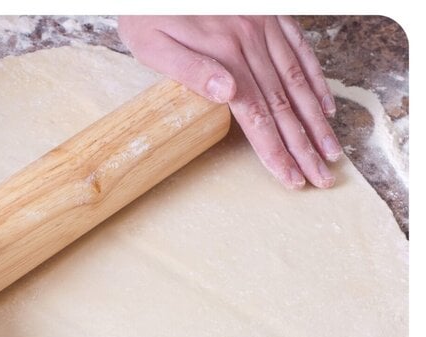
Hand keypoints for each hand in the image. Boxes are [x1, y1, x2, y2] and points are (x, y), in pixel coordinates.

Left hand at [118, 16, 341, 189]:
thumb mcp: (153, 44)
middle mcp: (250, 41)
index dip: (274, 149)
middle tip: (320, 177)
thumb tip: (228, 93)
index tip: (290, 177)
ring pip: (297, 81)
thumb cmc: (148, 14)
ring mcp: (264, 27)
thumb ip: (190, 69)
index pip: (256, 114)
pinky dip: (315, 79)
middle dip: (303, 146)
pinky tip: (324, 105)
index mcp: (223, 55)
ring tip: (330, 151)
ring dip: (316, 120)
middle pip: (283, 105)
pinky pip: (300, 50)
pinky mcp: (270, 16)